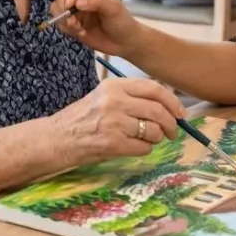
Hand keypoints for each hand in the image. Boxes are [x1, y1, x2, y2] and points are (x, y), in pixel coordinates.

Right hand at [49, 77, 186, 165]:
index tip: (180, 112)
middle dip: (171, 124)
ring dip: (156, 138)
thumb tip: (166, 104)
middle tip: (172, 132)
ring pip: (153, 131)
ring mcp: (114, 123)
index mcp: (114, 86)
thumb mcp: (103, 97)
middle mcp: (115, 101)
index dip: (172, 101)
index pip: (154, 89)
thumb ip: (130, 96)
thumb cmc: (81, 118)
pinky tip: (132, 147)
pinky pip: (143, 148)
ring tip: (146, 139)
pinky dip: (144, 150)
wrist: (56, 139)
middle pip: (158, 111)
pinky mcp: (113, 144)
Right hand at [50, 0, 142, 56]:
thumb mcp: (113, 9)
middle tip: (73, 22)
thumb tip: (78, 2)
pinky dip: (66, 29)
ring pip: (56, 9)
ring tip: (79, 28)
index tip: (70, 5)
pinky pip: (59, 23)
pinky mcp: (71, 23)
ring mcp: (75, 10)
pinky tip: (81, 33)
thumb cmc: (122, 21)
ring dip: (64, 20)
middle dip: (64, 9)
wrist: (124, 42)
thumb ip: (96, 2)